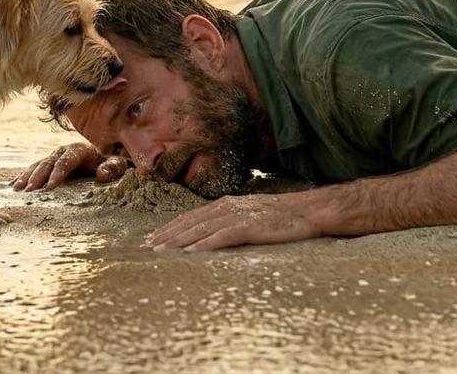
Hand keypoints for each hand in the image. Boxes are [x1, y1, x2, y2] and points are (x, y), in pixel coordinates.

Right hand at [10, 142, 127, 190]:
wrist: (103, 161)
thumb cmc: (110, 165)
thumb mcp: (117, 165)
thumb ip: (113, 168)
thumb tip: (103, 174)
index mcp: (79, 150)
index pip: (66, 160)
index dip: (57, 173)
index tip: (50, 187)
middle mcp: (64, 151)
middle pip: (48, 163)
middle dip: (38, 176)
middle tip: (30, 191)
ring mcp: (54, 157)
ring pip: (38, 165)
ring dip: (27, 176)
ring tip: (18, 189)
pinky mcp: (48, 164)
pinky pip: (33, 169)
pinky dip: (23, 176)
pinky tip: (13, 185)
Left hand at [146, 193, 326, 250]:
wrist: (309, 211)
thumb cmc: (282, 216)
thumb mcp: (251, 215)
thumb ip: (230, 222)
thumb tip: (211, 234)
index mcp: (226, 204)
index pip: (192, 217)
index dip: (171, 227)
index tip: (153, 238)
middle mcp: (228, 207)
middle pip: (190, 222)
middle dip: (167, 235)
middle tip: (147, 247)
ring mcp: (238, 216)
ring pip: (201, 228)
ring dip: (179, 240)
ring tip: (161, 250)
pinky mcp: (250, 227)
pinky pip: (223, 237)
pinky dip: (205, 244)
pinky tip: (191, 252)